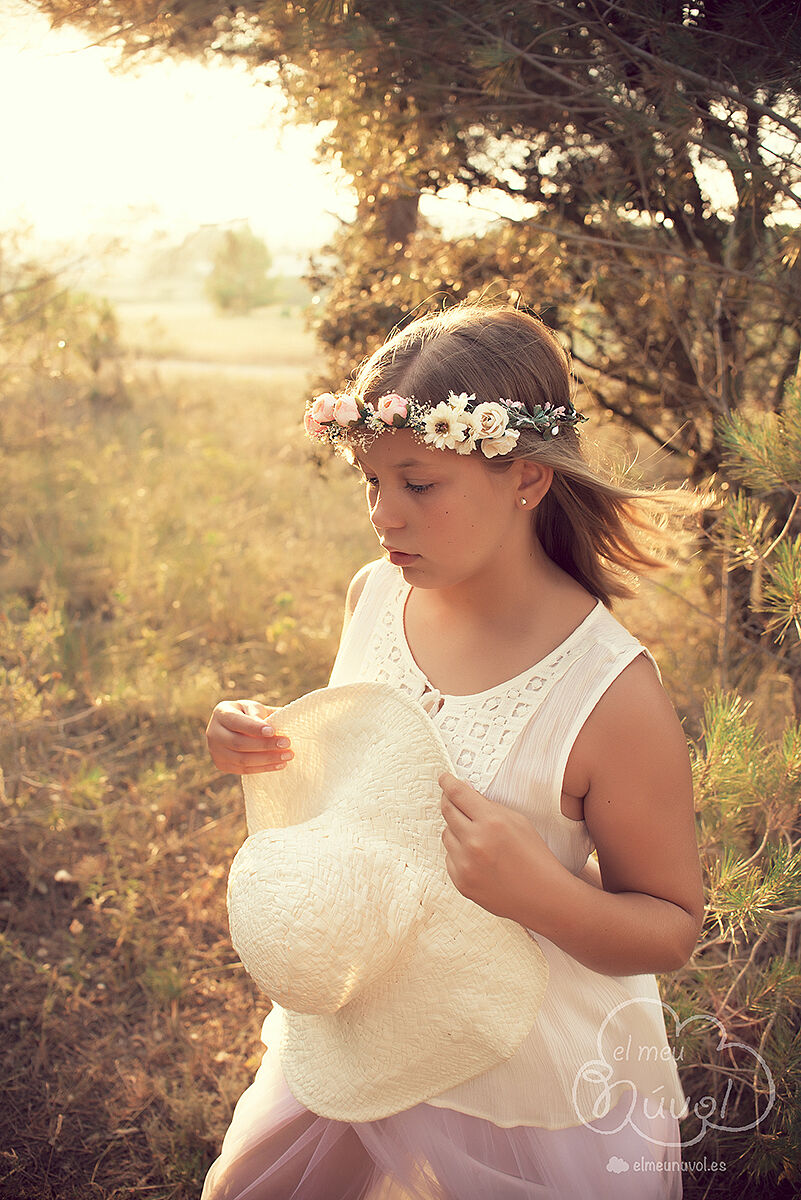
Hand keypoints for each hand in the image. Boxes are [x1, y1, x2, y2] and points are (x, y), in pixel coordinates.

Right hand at [205, 699, 293, 774]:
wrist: (234, 726)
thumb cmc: (248, 713)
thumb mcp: (253, 707)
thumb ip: (260, 714)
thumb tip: (271, 727)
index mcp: (221, 713)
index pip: (236, 722)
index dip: (254, 728)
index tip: (273, 731)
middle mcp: (214, 732)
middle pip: (239, 743)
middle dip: (265, 745)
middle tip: (287, 743)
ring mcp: (215, 751)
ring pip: (242, 760)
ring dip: (268, 759)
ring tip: (288, 756)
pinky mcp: (222, 765)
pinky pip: (244, 770)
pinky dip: (264, 768)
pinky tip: (280, 764)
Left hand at [438, 771, 558, 923]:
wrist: (543, 897)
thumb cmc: (535, 857)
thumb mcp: (518, 821)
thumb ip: (489, 805)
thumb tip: (465, 791)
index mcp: (491, 822)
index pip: (458, 794)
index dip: (448, 783)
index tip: (444, 778)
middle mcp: (474, 841)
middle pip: (447, 811)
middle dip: (448, 801)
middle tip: (453, 800)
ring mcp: (465, 864)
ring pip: (446, 834)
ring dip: (455, 830)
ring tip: (475, 836)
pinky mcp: (460, 881)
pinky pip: (449, 857)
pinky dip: (458, 853)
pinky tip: (477, 857)